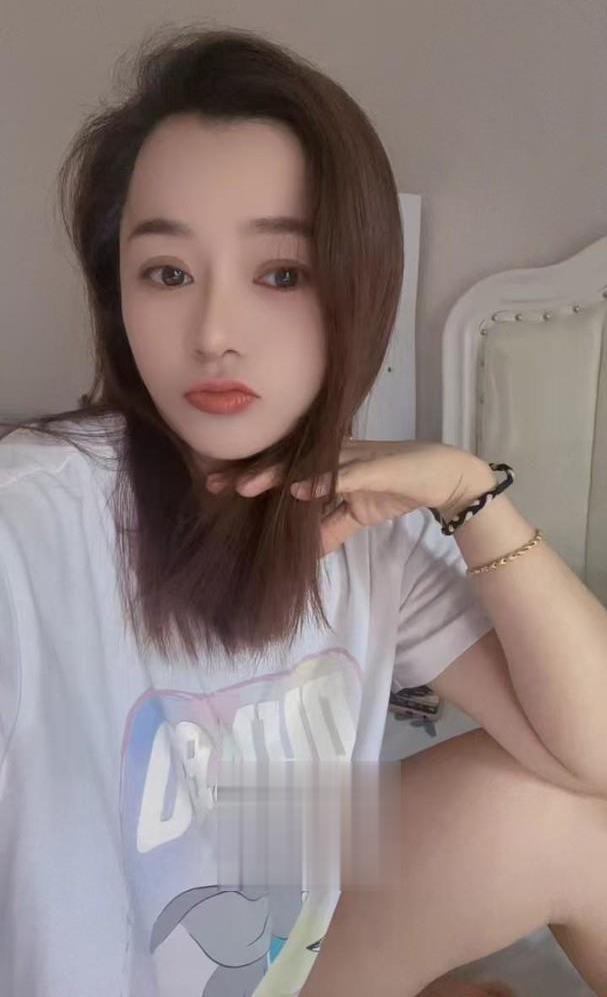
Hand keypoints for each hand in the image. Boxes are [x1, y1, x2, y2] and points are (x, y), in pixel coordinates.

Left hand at [206, 439, 489, 557]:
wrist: (443, 478)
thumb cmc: (396, 488)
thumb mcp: (354, 517)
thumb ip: (328, 532)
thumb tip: (303, 555)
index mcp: (326, 467)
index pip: (282, 471)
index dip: (250, 477)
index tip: (214, 487)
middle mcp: (334, 457)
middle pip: (285, 463)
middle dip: (249, 473)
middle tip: (212, 484)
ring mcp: (354, 460)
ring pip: (308, 465)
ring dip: (276, 475)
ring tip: (245, 487)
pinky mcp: (376, 468)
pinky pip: (346, 476)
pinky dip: (321, 482)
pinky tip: (298, 490)